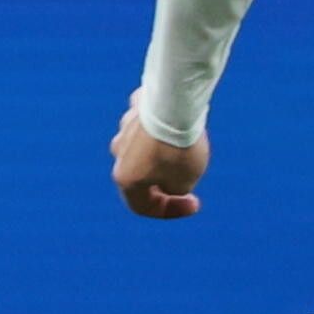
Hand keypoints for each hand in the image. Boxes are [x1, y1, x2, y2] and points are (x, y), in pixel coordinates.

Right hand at [114, 91, 209, 219]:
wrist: (175, 104)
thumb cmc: (178, 147)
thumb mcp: (184, 181)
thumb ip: (174, 188)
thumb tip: (170, 180)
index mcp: (126, 179)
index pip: (143, 206)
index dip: (170, 210)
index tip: (194, 202)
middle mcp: (119, 154)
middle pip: (141, 175)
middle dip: (165, 179)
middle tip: (189, 176)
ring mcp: (125, 128)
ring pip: (144, 146)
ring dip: (164, 151)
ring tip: (189, 145)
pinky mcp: (137, 107)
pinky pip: (150, 121)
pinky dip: (163, 126)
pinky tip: (181, 122)